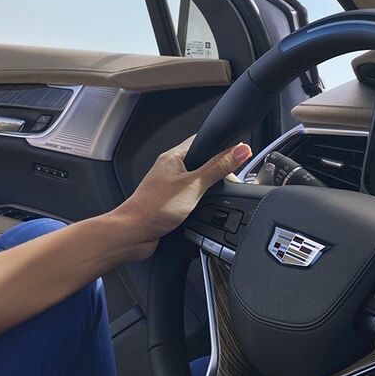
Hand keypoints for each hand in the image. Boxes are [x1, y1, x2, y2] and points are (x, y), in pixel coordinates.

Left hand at [111, 137, 252, 261]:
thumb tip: (241, 150)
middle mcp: (169, 169)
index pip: (203, 141)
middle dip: (218, 172)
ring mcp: (168, 187)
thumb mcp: (194, 185)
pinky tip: (204, 209)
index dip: (222, 146)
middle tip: (229, 182)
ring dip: (208, 189)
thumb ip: (218, 167)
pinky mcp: (169, 203)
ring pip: (196, 182)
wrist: (133, 234)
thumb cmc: (153, 208)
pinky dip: (200, 202)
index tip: (239, 155)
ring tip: (217, 196)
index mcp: (174, 157)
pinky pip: (190, 197)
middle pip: (202, 162)